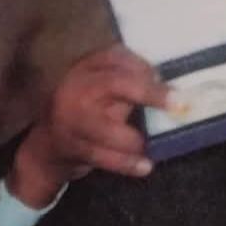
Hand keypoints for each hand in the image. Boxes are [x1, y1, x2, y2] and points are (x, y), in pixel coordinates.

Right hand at [8, 45, 169, 207]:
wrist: (47, 147)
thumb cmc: (88, 115)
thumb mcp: (105, 92)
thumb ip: (130, 87)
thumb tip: (174, 93)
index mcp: (86, 68)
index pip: (116, 58)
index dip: (144, 67)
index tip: (164, 78)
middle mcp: (75, 87)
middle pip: (113, 84)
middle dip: (148, 92)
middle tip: (179, 103)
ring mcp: (69, 117)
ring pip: (104, 127)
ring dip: (132, 140)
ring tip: (149, 148)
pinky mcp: (70, 145)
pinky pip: (101, 155)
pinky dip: (126, 163)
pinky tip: (145, 167)